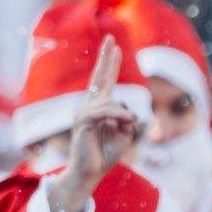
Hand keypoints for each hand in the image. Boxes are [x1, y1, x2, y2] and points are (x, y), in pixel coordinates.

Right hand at [45, 36, 141, 211]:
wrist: (89, 173)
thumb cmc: (106, 156)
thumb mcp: (124, 135)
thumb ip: (127, 120)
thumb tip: (126, 111)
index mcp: (100, 109)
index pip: (106, 83)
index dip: (111, 65)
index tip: (115, 47)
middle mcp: (90, 107)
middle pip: (99, 78)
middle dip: (105, 58)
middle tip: (110, 38)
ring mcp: (84, 112)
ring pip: (111, 103)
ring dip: (124, 115)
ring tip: (128, 123)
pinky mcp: (83, 121)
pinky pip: (106, 112)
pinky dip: (119, 115)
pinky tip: (127, 120)